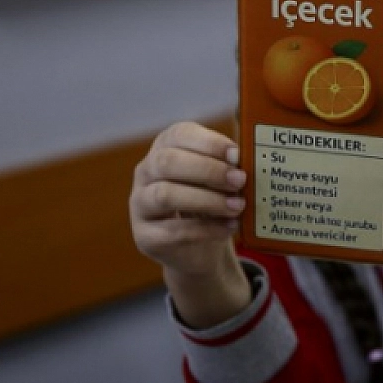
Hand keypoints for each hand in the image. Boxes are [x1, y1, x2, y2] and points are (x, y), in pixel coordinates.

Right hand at [130, 122, 245, 278]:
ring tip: (237, 207)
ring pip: (165, 195)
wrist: (198, 248)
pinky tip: (230, 226)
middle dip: (208, 170)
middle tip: (240, 180)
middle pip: (167, 162)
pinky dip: (207, 229)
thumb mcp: (220, 179)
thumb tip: (242, 159)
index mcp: (166, 147)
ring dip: (207, 200)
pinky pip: (173, 230)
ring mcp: (140, 204)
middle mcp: (146, 171)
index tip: (237, 155)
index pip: (179, 134)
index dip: (209, 143)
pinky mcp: (144, 236)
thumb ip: (228, 167)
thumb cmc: (211, 200)